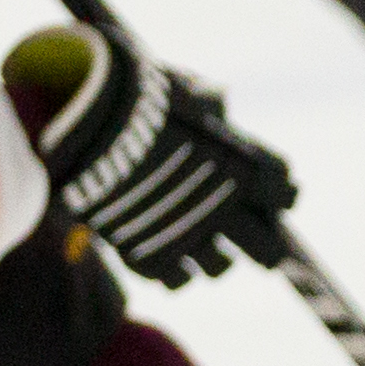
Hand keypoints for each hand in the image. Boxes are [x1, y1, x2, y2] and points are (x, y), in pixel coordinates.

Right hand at [3, 25, 298, 286]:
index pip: (282, 189)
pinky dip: (175, 272)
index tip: (276, 193)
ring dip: (217, 259)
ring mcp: (187, 235)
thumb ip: (201, 95)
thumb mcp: (171, 84)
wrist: (82, 125)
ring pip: (220, 268)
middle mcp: (223, 207)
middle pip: (268, 248)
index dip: (281, 192)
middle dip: (265, 245)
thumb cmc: (129, 95)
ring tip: (204, 244)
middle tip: (256, 238)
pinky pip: (177, 281)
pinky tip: (169, 254)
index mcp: (240, 165)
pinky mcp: (150, 254)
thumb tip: (220, 100)